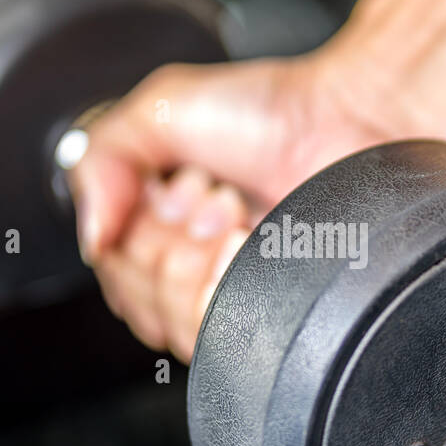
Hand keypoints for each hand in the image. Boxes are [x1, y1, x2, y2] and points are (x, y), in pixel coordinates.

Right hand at [66, 50, 400, 362]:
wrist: (354, 121)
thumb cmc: (278, 111)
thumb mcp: (161, 110)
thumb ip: (100, 162)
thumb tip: (91, 237)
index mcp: (164, 225)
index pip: (111, 265)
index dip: (134, 224)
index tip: (172, 184)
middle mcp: (197, 267)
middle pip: (136, 297)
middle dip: (169, 235)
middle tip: (213, 194)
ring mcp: (237, 299)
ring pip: (171, 322)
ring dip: (197, 256)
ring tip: (236, 215)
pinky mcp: (272, 323)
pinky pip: (216, 335)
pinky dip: (224, 282)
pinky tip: (247, 244)